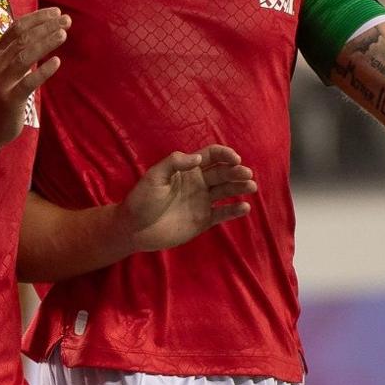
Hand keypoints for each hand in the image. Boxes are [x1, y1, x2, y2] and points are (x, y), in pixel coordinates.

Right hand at [0, 7, 67, 146]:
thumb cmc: (3, 92)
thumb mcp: (7, 67)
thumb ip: (20, 50)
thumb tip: (45, 29)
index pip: (17, 28)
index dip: (37, 18)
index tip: (56, 12)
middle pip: (23, 39)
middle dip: (46, 27)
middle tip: (66, 20)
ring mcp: (2, 82)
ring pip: (25, 57)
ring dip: (45, 43)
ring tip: (63, 34)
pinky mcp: (10, 99)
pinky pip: (28, 83)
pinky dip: (43, 71)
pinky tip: (57, 62)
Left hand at [118, 145, 257, 251]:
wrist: (134, 229)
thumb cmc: (141, 200)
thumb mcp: (154, 177)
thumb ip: (175, 163)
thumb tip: (199, 158)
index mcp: (188, 170)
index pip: (212, 156)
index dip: (225, 154)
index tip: (235, 159)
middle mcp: (199, 183)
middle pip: (223, 173)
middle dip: (236, 171)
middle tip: (246, 175)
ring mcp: (202, 202)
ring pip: (227, 191)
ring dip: (240, 187)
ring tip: (251, 187)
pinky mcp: (203, 220)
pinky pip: (223, 214)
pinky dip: (234, 211)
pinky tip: (244, 208)